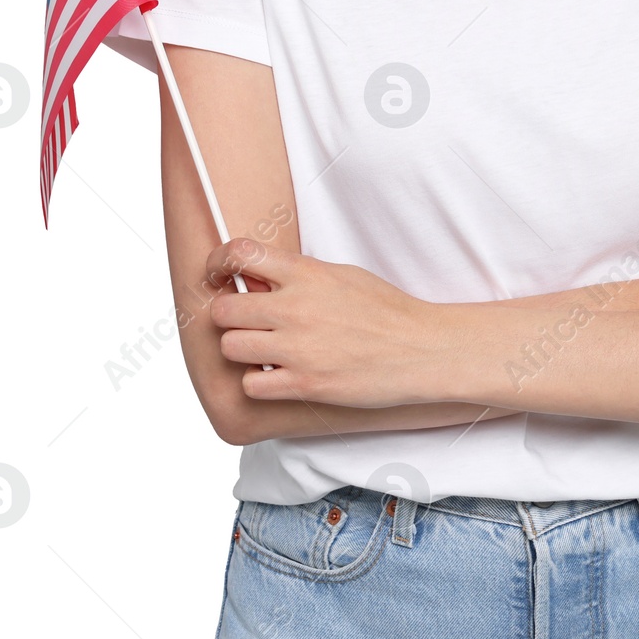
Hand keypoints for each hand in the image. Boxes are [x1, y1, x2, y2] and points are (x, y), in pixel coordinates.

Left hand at [204, 239, 441, 406]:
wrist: (420, 348)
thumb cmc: (386, 310)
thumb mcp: (342, 275)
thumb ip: (300, 276)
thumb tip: (259, 280)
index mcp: (307, 272)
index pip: (240, 253)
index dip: (218, 262)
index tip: (219, 274)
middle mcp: (296, 307)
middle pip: (224, 309)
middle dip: (231, 317)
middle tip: (248, 322)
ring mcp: (298, 347)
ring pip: (230, 347)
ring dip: (242, 350)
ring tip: (264, 351)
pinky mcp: (304, 384)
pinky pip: (251, 384)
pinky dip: (260, 382)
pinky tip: (279, 375)